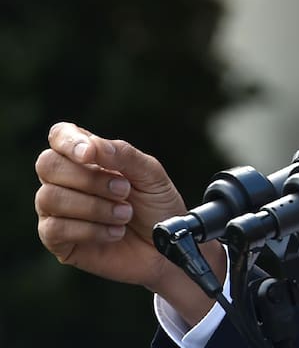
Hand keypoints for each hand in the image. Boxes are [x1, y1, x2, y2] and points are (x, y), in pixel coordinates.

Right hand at [35, 122, 223, 325]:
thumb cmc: (157, 206)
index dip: (69, 141)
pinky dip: (90, 229)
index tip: (90, 154)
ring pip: (49, 197)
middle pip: (47, 164)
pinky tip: (116, 232)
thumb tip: (93, 146)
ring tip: (125, 214)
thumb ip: (124, 156)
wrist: (166, 247)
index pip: (60, 135)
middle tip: (124, 190)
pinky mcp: (58, 240)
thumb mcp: (151, 175)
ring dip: (94, 206)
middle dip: (88, 178)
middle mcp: (66, 181)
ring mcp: (58, 211)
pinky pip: (55, 228)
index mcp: (88, 157)